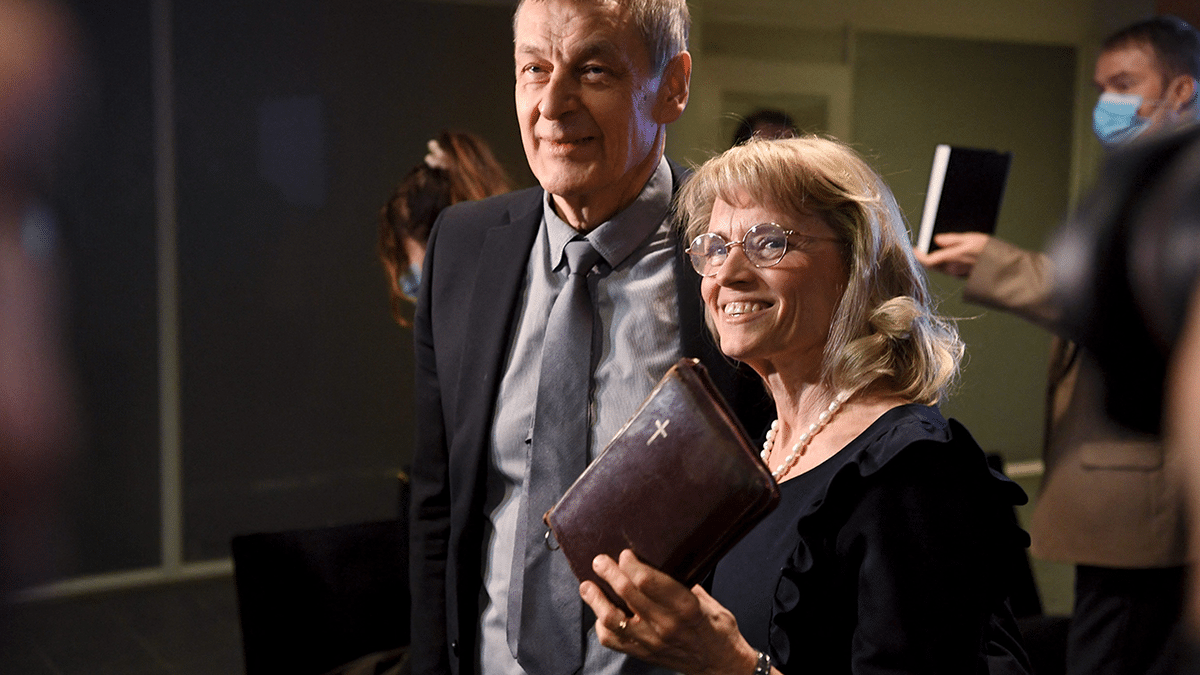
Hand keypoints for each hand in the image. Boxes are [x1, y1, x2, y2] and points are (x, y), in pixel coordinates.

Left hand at [579, 549, 757, 674]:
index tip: (625, 553)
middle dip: (609, 572)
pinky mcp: (643, 654)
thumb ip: (684, 581)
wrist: (721, 665)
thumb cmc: (717, 629)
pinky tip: (600, 612)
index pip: (648, 581)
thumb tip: (662, 557)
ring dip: (596, 600)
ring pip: (612, 619)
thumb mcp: (708, 600)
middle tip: (600, 561)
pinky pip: (613, 640)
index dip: (630, 564)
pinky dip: (601, 625)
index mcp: (686, 607)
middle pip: (627, 593)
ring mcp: (652, 642)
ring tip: (588, 586)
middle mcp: (666, 625)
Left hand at [913, 232, 990, 277]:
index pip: (928, 261)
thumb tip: (937, 239)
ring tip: (939, 247)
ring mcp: (957, 274)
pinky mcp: (963, 276)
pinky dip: (947, 262)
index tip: (913, 249)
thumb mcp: (972, 239)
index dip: (918, 256)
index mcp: (953, 258)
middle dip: (926, 256)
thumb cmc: (990, 252)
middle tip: (924, 246)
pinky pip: (950, 269)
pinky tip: (952, 253)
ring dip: (937, 259)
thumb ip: (952, 240)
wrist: (1005, 270)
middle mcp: (952, 269)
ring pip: (941, 267)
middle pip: (933, 265)